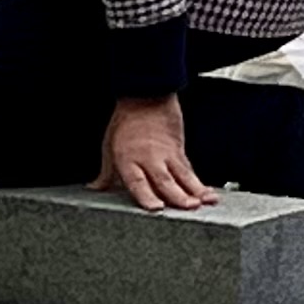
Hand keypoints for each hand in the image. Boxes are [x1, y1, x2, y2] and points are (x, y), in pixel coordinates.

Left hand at [95, 95, 209, 209]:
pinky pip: (189, 170)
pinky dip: (199, 182)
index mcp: (128, 159)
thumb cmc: (127, 120)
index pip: (137, 181)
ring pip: (183, 175)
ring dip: (195, 190)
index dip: (147, 195)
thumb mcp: (109, 146)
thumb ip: (106, 173)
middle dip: (178, 196)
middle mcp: (149, 158)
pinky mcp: (179, 150)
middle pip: (165, 180)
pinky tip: (207, 193)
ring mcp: (167, 154)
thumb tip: (96, 188)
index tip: (156, 208)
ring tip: (205, 201)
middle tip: (189, 207)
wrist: (146, 96)